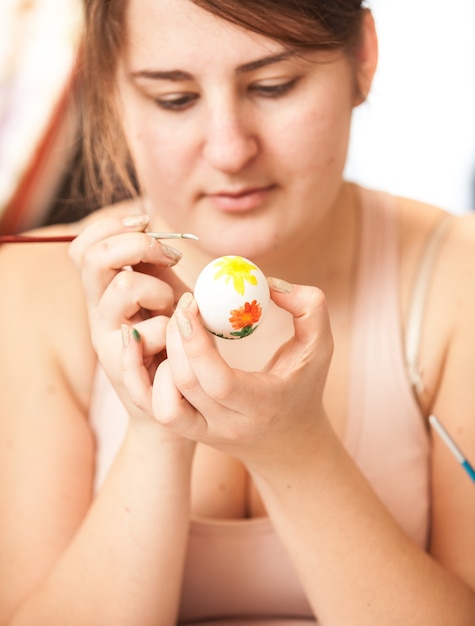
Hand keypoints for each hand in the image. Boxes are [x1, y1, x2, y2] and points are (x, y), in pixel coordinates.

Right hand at [69, 213, 188, 419]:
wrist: (173, 399)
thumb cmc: (174, 343)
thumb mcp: (166, 297)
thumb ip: (156, 268)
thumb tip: (157, 233)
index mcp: (103, 291)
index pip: (83, 246)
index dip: (111, 225)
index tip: (146, 223)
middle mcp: (96, 311)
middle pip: (92, 258)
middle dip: (136, 245)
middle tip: (168, 258)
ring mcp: (106, 339)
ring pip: (123, 289)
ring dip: (160, 291)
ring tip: (173, 310)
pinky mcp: (122, 366)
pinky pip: (147, 332)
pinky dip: (170, 328)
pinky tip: (175, 340)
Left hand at [139, 281, 333, 468]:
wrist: (288, 442)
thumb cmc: (304, 386)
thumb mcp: (319, 345)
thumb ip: (308, 307)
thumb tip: (267, 282)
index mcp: (262, 405)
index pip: (220, 383)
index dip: (197, 343)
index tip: (191, 303)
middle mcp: (229, 426)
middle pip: (186, 386)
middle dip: (175, 339)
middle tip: (182, 304)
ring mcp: (204, 434)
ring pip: (162, 406)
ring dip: (156, 362)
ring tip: (170, 329)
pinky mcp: (187, 432)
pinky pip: (152, 409)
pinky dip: (140, 378)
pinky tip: (144, 346)